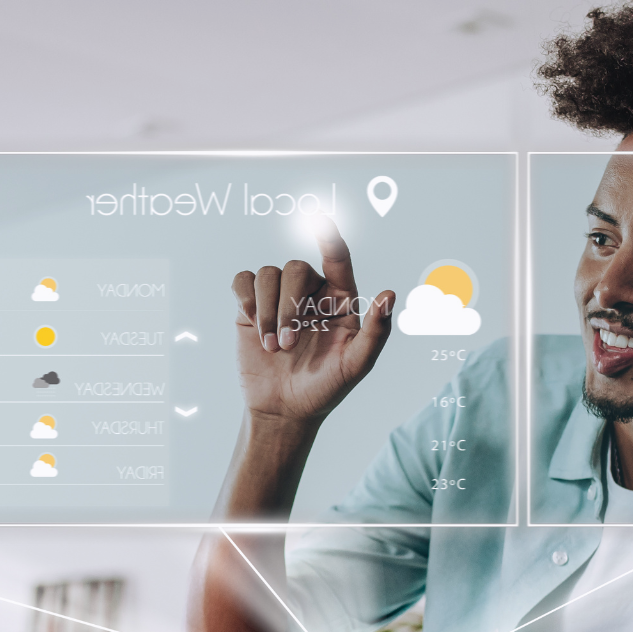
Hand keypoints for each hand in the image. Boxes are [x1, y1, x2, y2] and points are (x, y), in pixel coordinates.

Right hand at [230, 219, 396, 427]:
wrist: (284, 411)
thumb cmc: (325, 389)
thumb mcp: (355, 366)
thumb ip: (376, 333)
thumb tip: (389, 294)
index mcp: (340, 299)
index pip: (338, 259)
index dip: (329, 238)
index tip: (319, 220)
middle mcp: (310, 292)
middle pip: (294, 269)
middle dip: (288, 306)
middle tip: (288, 346)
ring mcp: (279, 298)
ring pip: (267, 275)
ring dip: (267, 312)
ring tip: (273, 347)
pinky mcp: (251, 308)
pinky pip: (243, 281)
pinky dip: (246, 299)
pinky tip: (253, 324)